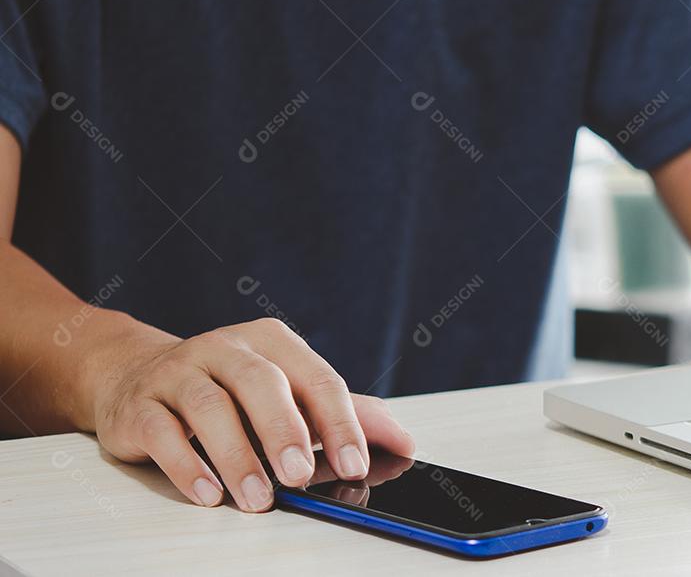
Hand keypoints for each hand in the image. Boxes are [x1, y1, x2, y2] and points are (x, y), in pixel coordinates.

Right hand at [91, 317, 414, 511]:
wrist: (139, 378)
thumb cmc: (231, 391)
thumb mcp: (290, 393)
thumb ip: (345, 416)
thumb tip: (404, 442)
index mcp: (273, 342)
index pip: (316, 378)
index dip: (340, 422)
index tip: (356, 463)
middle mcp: (226, 348)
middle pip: (260, 382)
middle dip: (285, 430)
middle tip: (300, 475)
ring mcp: (179, 372)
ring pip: (208, 406)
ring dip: (236, 455)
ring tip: (256, 497)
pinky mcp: (140, 404)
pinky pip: (161, 431)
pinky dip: (186, 464)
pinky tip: (208, 493)